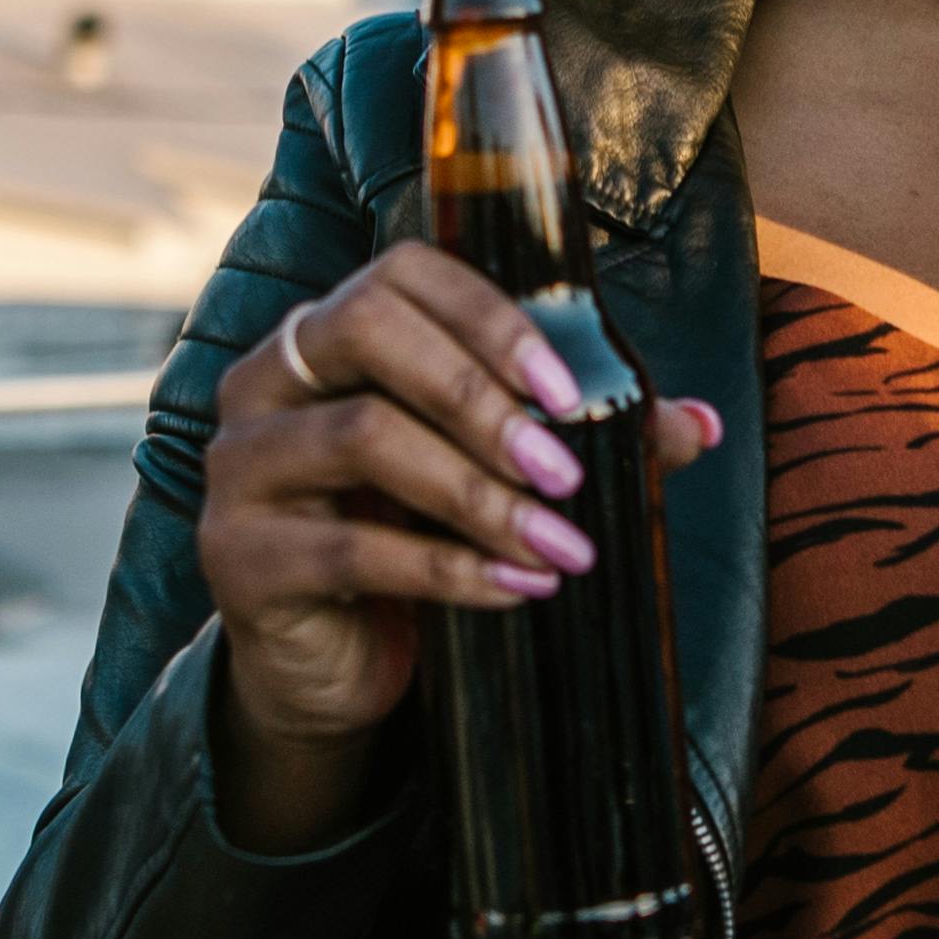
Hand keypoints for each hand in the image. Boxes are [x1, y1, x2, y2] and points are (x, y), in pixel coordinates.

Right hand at [198, 245, 720, 852]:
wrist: (332, 663)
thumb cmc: (413, 535)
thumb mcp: (495, 476)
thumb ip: (583, 438)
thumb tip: (699, 424)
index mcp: (330, 333)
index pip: (402, 275)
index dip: (488, 319)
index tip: (565, 390)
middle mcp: (270, 380)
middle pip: (370, 334)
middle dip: (481, 399)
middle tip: (566, 469)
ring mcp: (242, 465)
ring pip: (362, 438)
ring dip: (480, 494)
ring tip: (563, 544)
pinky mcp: (239, 555)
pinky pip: (352, 548)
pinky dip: (451, 568)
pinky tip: (519, 585)